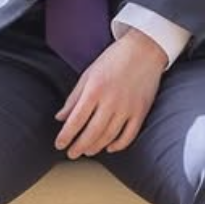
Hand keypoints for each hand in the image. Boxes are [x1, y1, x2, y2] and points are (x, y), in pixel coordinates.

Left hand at [54, 29, 166, 158]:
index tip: (59, 144)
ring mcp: (128, 108)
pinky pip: (129, 135)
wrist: (144, 49)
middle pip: (92, 132)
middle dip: (79, 146)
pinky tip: (110, 147)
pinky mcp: (141, 111)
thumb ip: (74, 97)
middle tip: (71, 154)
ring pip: (109, 136)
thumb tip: (60, 118)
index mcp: (95, 89)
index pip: (76, 120)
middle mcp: (111, 101)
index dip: (66, 135)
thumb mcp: (89, 74)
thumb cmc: (114, 60)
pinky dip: (119, 145)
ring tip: (87, 151)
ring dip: (96, 147)